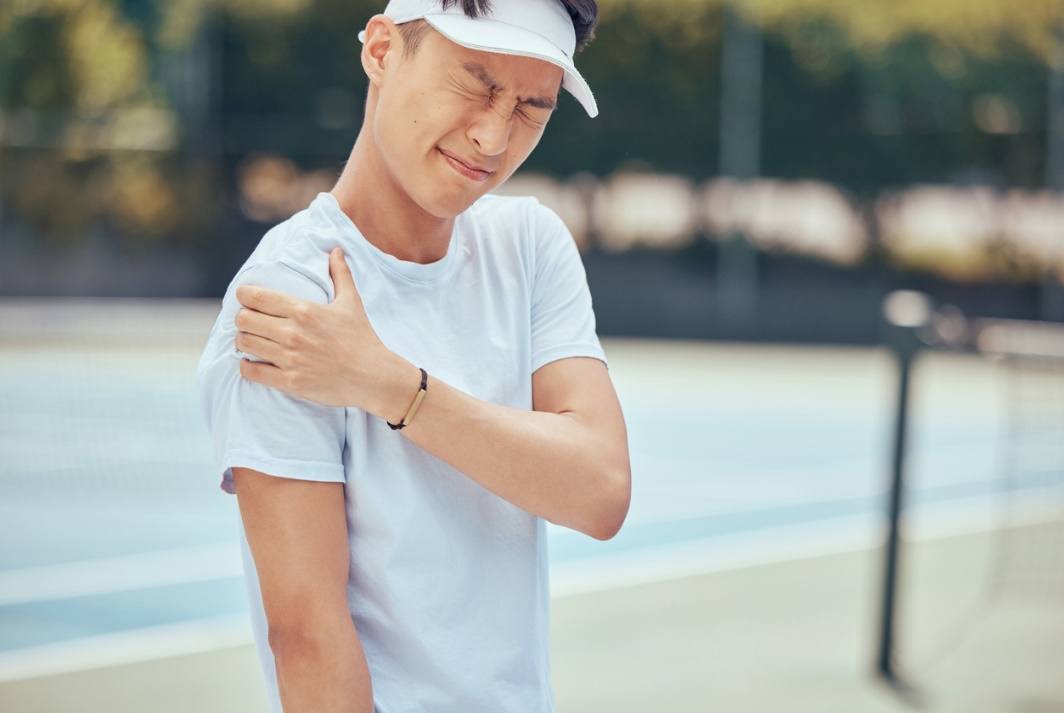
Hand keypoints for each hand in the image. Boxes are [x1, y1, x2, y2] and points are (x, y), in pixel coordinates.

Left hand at [234, 247, 414, 416]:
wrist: (373, 376)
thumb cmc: (362, 338)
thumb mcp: (351, 302)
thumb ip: (340, 274)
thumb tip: (336, 250)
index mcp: (304, 310)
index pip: (255, 296)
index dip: (244, 295)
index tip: (246, 298)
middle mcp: (293, 333)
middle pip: (243, 320)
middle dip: (242, 319)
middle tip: (250, 322)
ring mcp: (290, 359)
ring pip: (244, 344)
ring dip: (244, 342)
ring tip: (252, 341)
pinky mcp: (290, 382)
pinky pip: (251, 372)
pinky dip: (247, 367)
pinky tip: (254, 363)